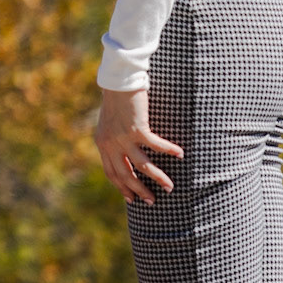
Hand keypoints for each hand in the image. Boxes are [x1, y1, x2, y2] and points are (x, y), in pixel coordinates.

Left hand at [94, 87, 182, 205]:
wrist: (117, 81)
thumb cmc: (116, 98)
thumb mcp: (109, 122)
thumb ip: (114, 137)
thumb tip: (124, 149)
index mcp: (102, 144)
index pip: (111, 173)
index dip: (122, 188)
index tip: (132, 199)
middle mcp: (110, 144)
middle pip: (126, 175)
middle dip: (140, 190)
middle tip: (152, 201)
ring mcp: (123, 138)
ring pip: (142, 166)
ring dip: (157, 178)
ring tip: (169, 187)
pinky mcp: (137, 128)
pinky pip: (155, 145)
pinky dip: (169, 150)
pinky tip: (180, 154)